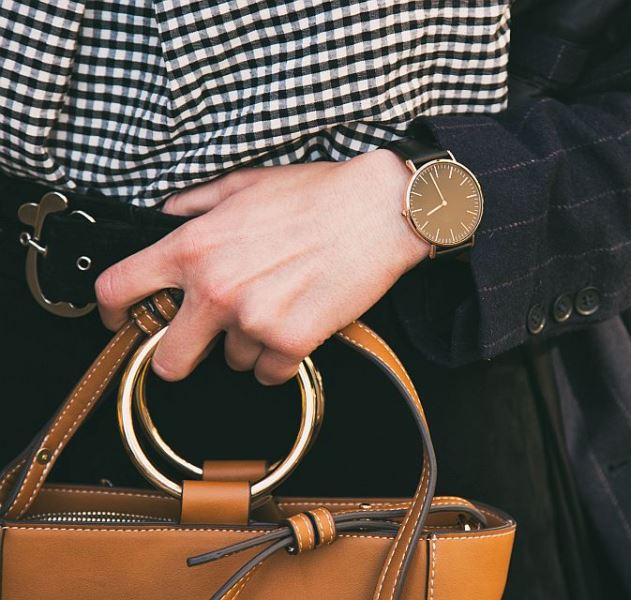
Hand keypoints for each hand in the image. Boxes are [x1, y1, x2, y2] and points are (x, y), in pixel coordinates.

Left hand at [95, 149, 428, 384]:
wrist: (379, 211)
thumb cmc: (317, 194)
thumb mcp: (244, 183)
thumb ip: (195, 203)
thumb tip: (166, 214)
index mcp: (194, 247)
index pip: (119, 289)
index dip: (112, 313)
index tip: (123, 323)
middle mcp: (215, 289)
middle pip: (168, 359)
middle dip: (181, 356)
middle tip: (204, 341)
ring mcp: (254, 320)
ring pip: (232, 361)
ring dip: (249, 344)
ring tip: (279, 308)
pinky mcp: (293, 342)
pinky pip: (272, 372)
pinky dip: (283, 358)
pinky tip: (299, 324)